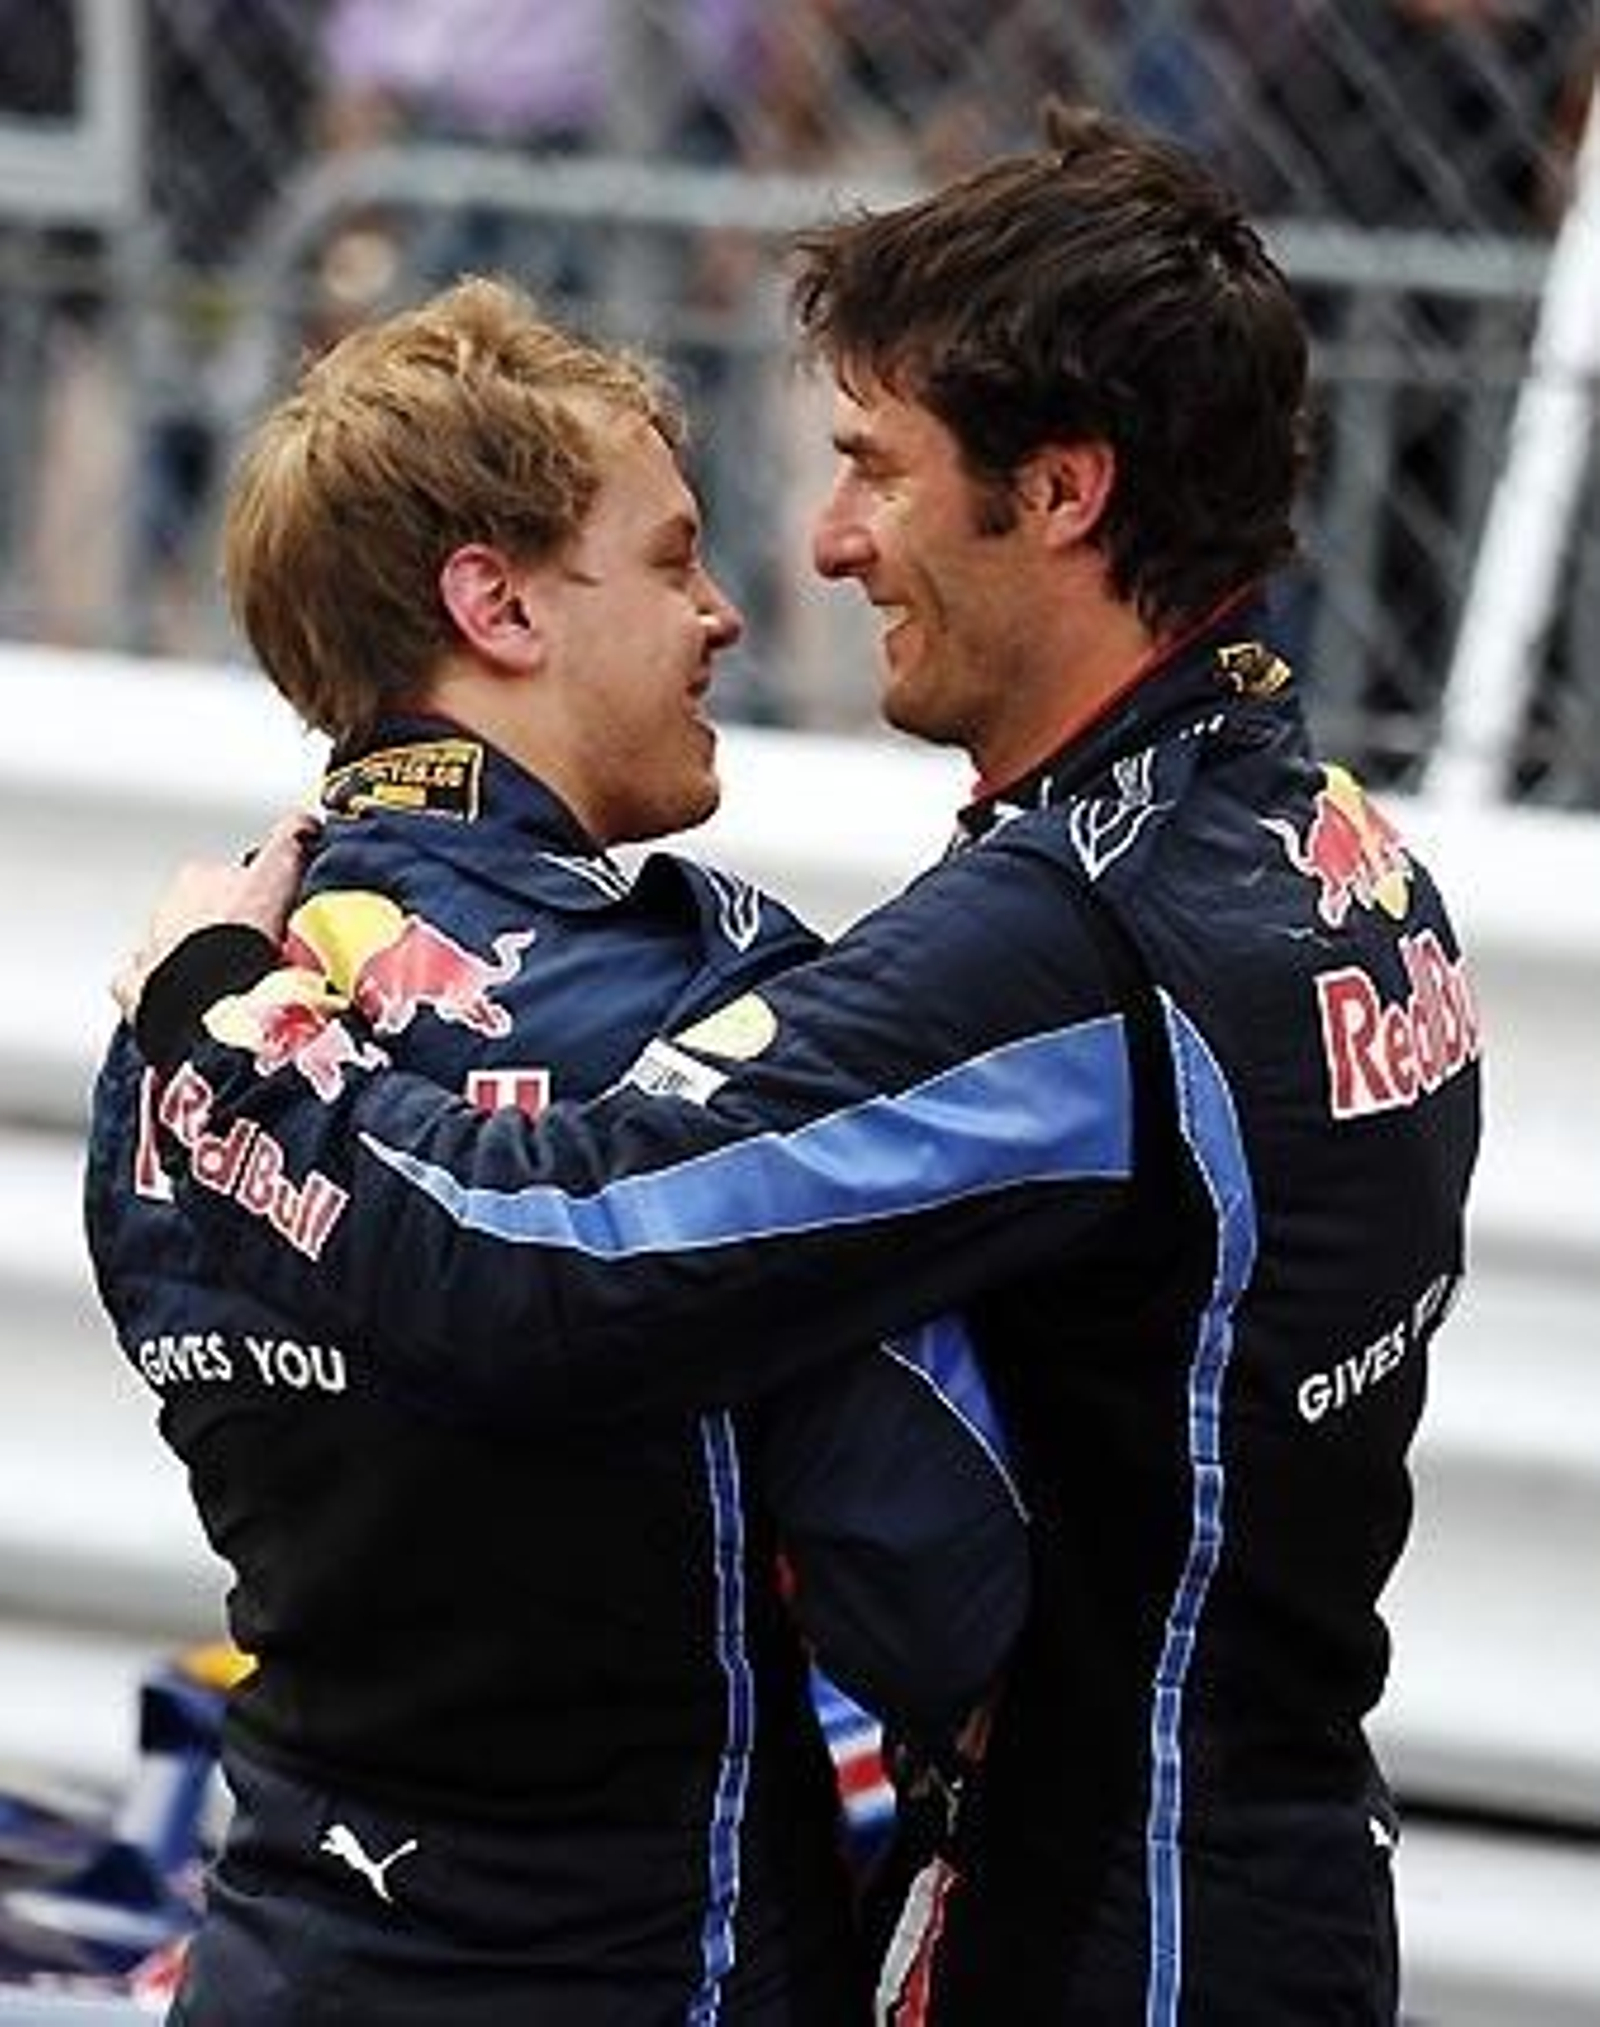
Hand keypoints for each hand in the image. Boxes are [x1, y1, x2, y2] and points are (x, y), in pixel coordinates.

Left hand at [112, 811, 317, 1016]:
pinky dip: (174, 989)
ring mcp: (153, 948)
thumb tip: (303, 820)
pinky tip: (199, 999)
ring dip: (204, 960)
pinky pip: (156, 983)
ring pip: (182, 948)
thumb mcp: (276, 877)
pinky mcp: (141, 986)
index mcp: (198, 876)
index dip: (259, 896)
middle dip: (229, 929)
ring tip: (236, 983)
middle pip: (206, 913)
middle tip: (260, 953)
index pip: (233, 877)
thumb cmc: (236, 939)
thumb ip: (290, 843)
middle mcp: (168, 907)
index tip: (273, 915)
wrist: (207, 998)